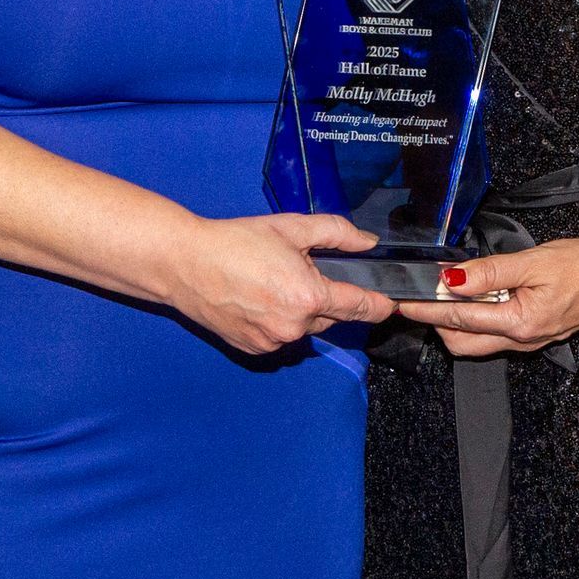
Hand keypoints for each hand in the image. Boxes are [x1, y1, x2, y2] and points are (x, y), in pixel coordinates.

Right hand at [173, 212, 391, 354]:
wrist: (186, 265)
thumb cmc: (236, 242)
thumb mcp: (291, 227)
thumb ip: (337, 233)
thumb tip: (367, 243)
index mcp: (309, 297)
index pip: (360, 307)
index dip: (380, 305)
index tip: (391, 304)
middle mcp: (295, 327)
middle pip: (331, 316)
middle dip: (326, 297)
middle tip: (300, 271)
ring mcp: (274, 343)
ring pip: (305, 327)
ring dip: (300, 309)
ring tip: (271, 282)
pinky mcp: (256, 350)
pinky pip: (281, 336)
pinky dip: (279, 321)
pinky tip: (258, 299)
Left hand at [393, 235, 578, 357]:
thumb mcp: (536, 261)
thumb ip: (491, 272)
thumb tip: (452, 278)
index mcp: (518, 323)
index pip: (458, 318)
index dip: (425, 308)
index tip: (399, 301)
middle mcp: (521, 339)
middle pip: (462, 340)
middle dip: (435, 320)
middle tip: (419, 294)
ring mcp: (529, 339)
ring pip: (478, 340)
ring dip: (456, 319)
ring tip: (446, 290)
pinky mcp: (537, 331)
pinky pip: (496, 333)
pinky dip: (479, 316)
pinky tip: (480, 293)